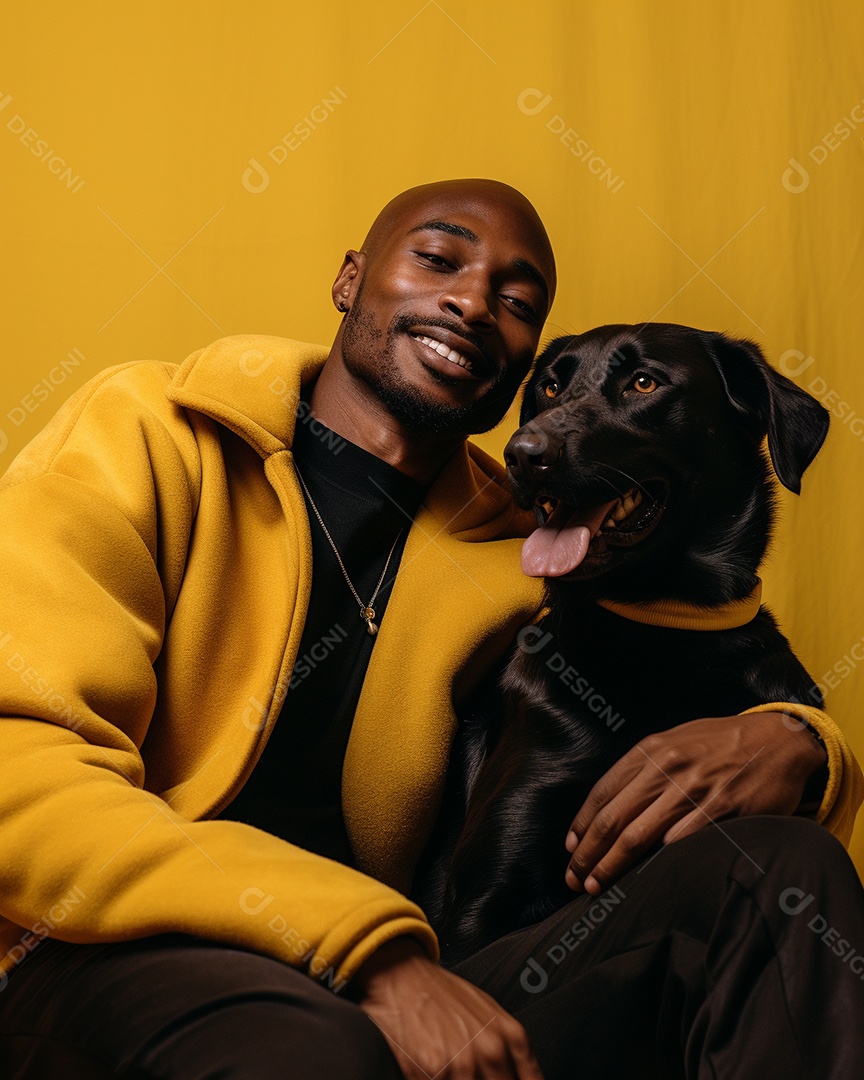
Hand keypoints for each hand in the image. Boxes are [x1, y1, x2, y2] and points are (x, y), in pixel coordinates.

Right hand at [354, 936, 543, 1079]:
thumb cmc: (444, 994)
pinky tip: (436, 1073)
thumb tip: (521, 1077)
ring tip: (453, 1072)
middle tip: (472, 1074)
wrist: (403, 975)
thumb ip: (511, 1051)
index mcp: (512, 1036)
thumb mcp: (491, 1014)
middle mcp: (491, 1052)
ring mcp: (462, 1064)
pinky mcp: (431, 1073)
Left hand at [564, 711, 826, 895]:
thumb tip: (612, 801)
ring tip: (595, 886)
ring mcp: (694, 788)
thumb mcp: (677, 739)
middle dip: (588, 853)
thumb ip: (646, 766)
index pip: (603, 792)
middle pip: (614, 818)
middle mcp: (667, 768)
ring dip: (612, 865)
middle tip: (572, 879)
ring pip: (639, 835)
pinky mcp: (722, 807)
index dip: (582, 824)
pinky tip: (644, 880)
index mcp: (652, 750)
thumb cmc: (722, 742)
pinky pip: (682, 840)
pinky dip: (660, 861)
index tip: (570, 849)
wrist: (779, 739)